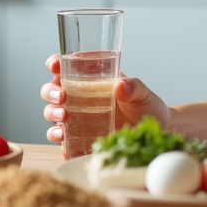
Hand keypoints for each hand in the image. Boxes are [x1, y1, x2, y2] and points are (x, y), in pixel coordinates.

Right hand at [40, 54, 169, 147]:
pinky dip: (59, 141)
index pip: (66, 67)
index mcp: (91, 79)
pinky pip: (62, 139)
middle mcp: (80, 97)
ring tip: (63, 118)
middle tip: (62, 97)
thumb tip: (120, 85)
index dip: (55, 63)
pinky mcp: (80, 137)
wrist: (155, 132)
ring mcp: (78, 118)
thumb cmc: (146, 106)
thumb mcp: (143, 93)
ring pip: (52, 113)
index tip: (54, 65)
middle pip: (52, 90)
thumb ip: (134, 87)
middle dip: (51, 92)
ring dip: (52, 114)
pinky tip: (65, 143)